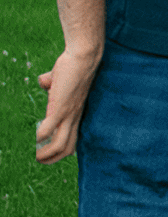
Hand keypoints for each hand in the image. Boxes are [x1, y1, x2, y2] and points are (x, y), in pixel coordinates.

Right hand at [35, 45, 101, 163]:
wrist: (83, 56)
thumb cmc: (73, 66)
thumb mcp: (61, 80)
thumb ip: (52, 83)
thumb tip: (44, 82)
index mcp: (76, 113)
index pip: (73, 139)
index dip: (62, 150)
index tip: (49, 154)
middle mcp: (74, 116)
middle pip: (68, 147)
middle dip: (53, 158)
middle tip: (39, 160)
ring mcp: (68, 113)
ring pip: (60, 143)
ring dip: (46, 153)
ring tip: (36, 157)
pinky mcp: (60, 107)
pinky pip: (50, 128)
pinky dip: (41, 137)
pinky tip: (35, 138)